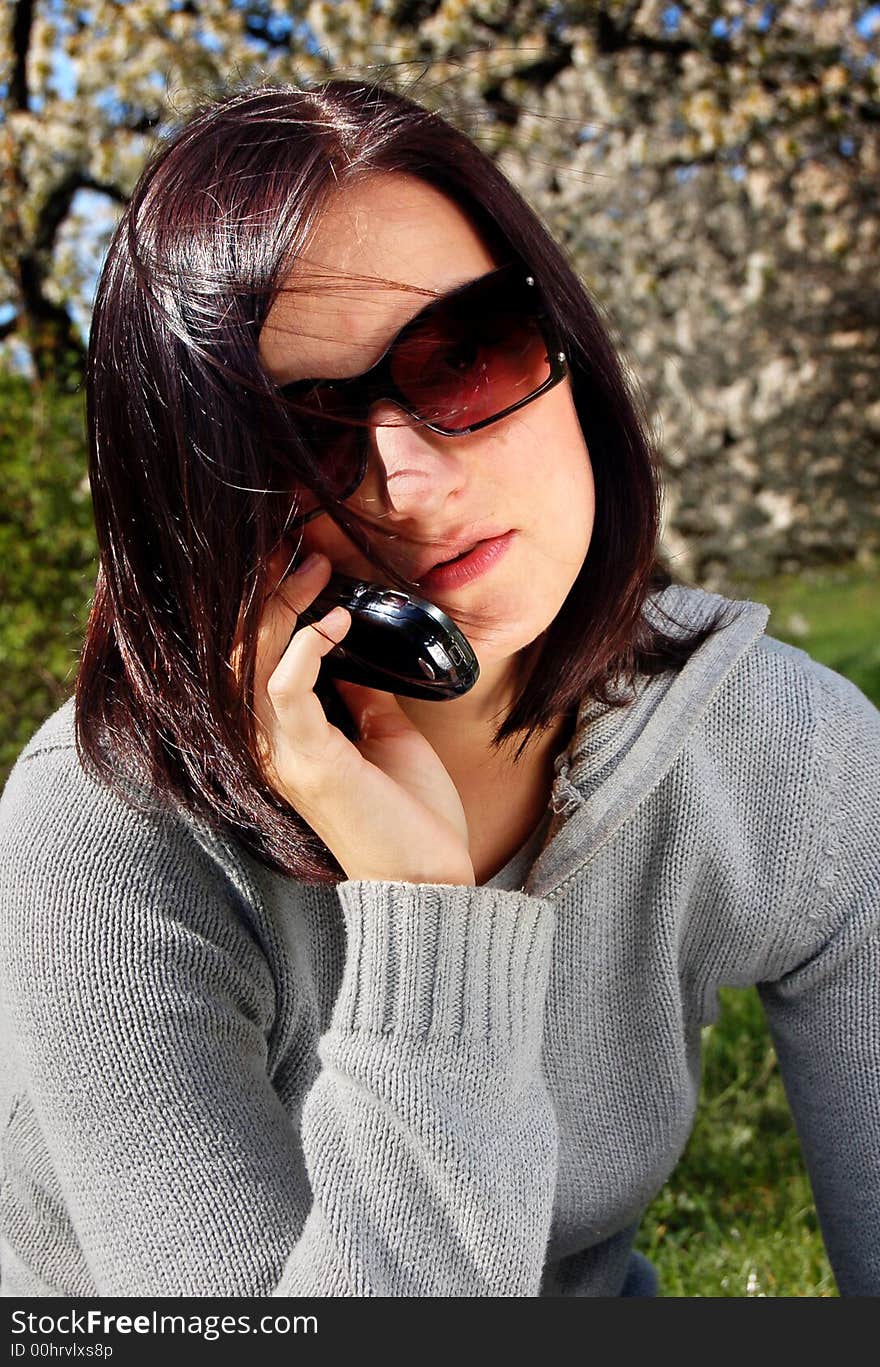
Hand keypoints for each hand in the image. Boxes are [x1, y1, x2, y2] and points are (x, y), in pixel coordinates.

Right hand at [244, 549, 474, 885]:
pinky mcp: (310, 763)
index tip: (305, 569)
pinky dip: (307, 647)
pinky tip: (335, 621)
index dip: (270, 610)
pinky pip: (286, 691)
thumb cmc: (410, 816)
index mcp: (286, 741)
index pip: (253, 663)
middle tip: (304, 556)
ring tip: (317, 575)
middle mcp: (270, 748)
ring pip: (251, 666)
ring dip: (281, 611)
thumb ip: (361, 700)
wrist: (430, 878)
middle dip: (268, 597)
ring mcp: (284, 756)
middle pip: (241, 655)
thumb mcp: (387, 738)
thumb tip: (356, 657)